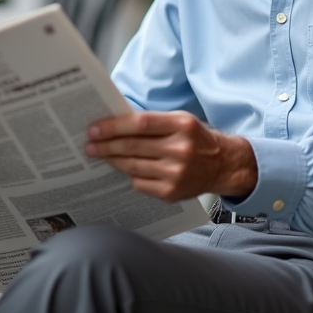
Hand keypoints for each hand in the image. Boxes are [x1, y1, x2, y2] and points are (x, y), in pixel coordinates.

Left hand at [85, 111, 257, 201]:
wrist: (223, 165)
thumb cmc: (196, 139)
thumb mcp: (180, 121)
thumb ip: (152, 121)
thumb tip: (114, 123)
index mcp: (182, 125)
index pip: (140, 123)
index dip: (114, 126)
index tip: (94, 129)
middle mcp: (181, 149)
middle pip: (133, 146)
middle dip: (106, 145)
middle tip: (89, 145)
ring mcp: (177, 173)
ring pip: (133, 166)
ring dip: (112, 160)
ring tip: (99, 155)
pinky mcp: (172, 192)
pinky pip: (140, 183)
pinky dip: (129, 175)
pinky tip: (122, 169)